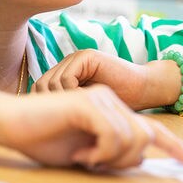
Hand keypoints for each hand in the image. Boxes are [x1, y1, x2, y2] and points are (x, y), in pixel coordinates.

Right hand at [0, 84, 182, 169]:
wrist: (11, 124)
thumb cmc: (43, 138)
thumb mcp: (86, 150)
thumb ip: (113, 150)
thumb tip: (139, 156)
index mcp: (111, 109)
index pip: (151, 128)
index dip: (173, 145)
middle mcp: (110, 99)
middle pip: (144, 138)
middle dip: (126, 160)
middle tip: (95, 163)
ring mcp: (100, 99)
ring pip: (131, 139)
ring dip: (108, 158)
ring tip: (83, 158)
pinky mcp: (88, 103)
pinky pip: (113, 136)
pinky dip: (99, 153)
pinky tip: (80, 154)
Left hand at [31, 49, 168, 109]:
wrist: (143, 90)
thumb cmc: (117, 105)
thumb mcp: (85, 108)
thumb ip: (66, 108)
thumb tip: (39, 120)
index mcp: (64, 74)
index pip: (39, 89)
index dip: (42, 107)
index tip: (54, 125)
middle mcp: (67, 64)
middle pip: (41, 85)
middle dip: (49, 105)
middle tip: (63, 121)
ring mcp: (76, 58)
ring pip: (52, 82)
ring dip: (61, 101)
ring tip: (74, 114)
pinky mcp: (86, 57)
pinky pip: (67, 77)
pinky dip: (71, 93)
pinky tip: (83, 105)